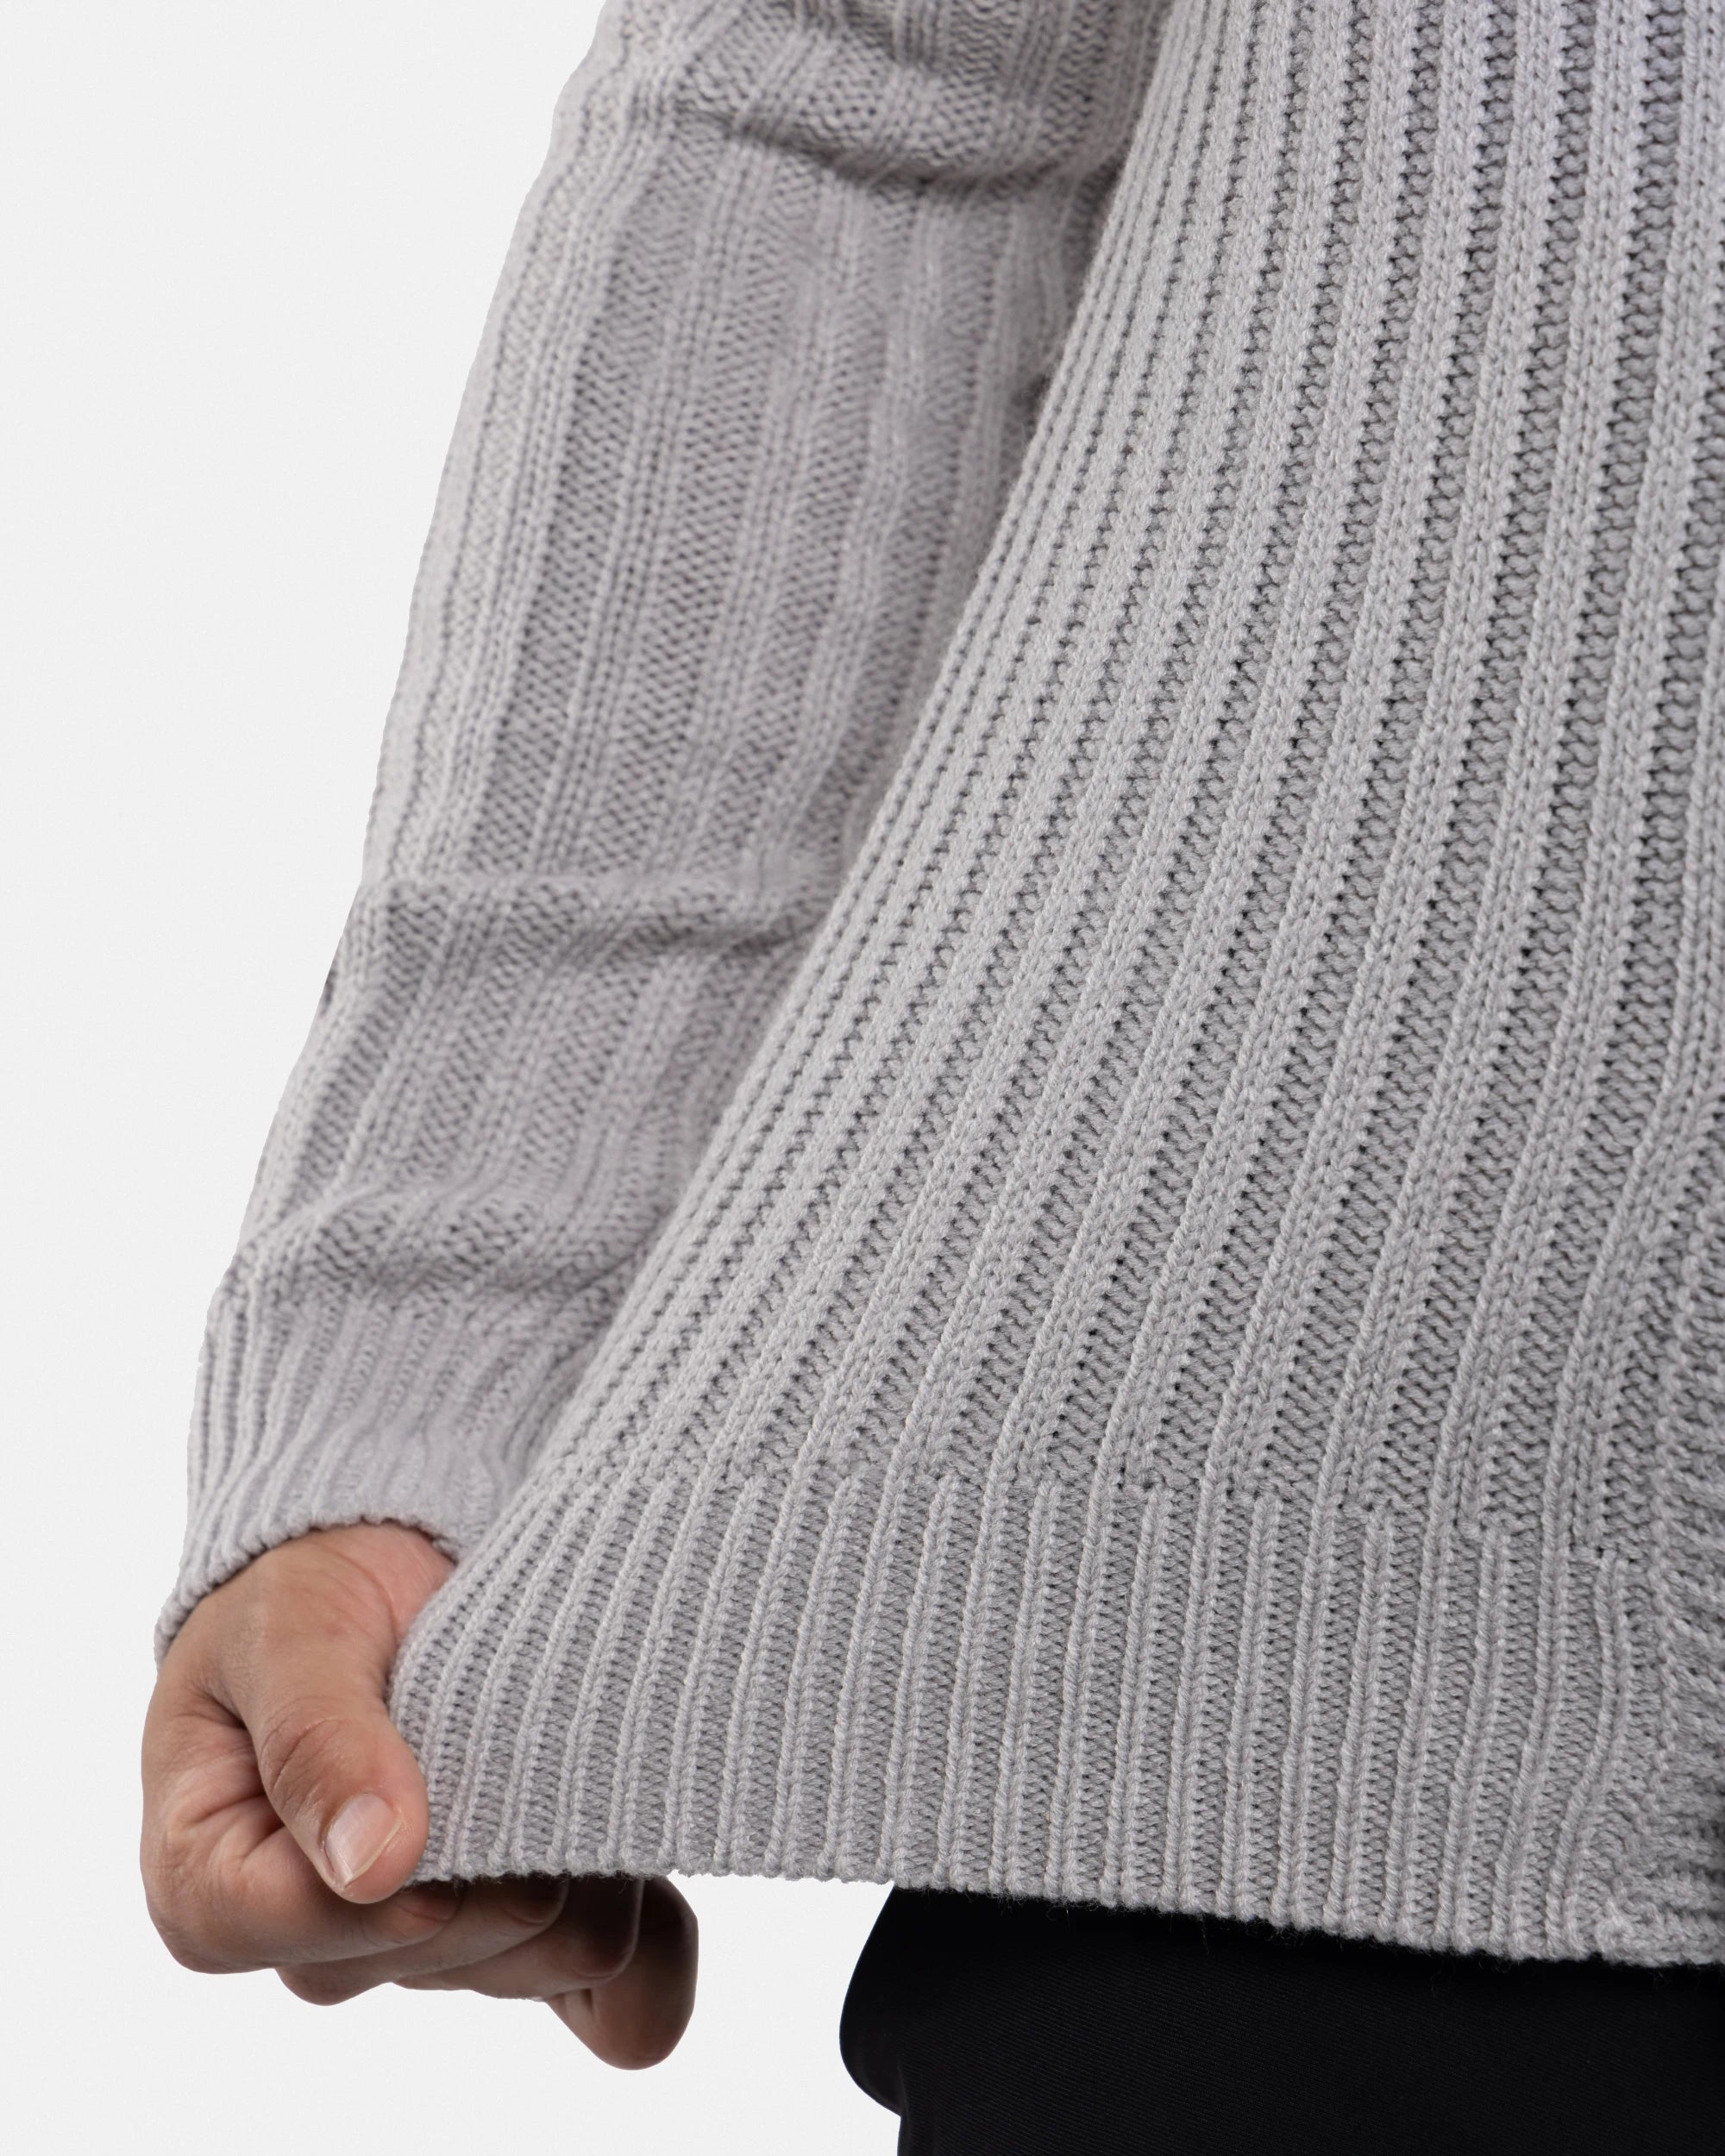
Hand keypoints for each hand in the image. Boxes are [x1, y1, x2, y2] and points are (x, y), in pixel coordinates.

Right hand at [140, 1521, 696, 2066]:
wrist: (388, 1554)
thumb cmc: (307, 1594)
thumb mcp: (285, 1629)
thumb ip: (317, 1739)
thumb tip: (376, 1864)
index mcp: (217, 1887)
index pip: (315, 1939)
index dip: (403, 1871)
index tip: (442, 1777)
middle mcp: (325, 1944)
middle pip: (450, 1949)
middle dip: (500, 1834)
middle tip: (506, 1717)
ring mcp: (438, 1950)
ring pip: (546, 1957)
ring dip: (579, 1854)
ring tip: (559, 1743)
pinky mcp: (535, 1941)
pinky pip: (625, 2003)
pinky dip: (652, 1928)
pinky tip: (635, 1849)